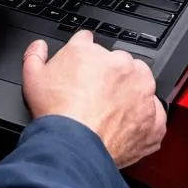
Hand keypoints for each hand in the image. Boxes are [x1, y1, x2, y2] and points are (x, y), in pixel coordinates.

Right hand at [22, 31, 166, 168]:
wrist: (75, 146)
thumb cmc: (57, 114)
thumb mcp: (32, 78)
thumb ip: (35, 56)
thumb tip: (39, 48)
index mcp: (90, 52)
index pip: (88, 41)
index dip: (84, 55)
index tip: (83, 66)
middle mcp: (120, 66)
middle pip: (118, 62)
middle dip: (110, 74)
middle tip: (95, 95)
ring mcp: (141, 91)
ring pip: (142, 83)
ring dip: (132, 92)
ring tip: (113, 111)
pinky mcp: (153, 118)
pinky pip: (154, 113)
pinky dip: (144, 119)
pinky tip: (127, 126)